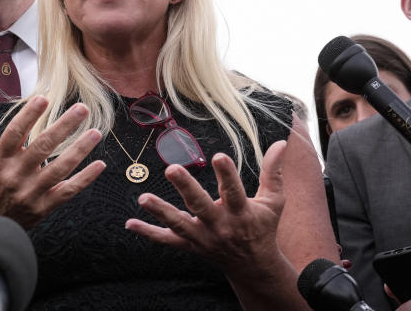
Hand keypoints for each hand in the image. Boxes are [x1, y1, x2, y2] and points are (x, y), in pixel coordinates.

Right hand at [0, 94, 104, 227]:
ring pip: (59, 169)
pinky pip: (68, 191)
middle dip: (63, 126)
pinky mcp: (45, 207)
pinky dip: (85, 179)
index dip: (28, 116)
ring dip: (79, 150)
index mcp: (0, 159)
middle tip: (82, 109)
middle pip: (42, 147)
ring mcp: (31, 192)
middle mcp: (16, 175)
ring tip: (96, 133)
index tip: (44, 98)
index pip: (14, 133)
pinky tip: (100, 164)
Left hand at [125, 140, 286, 279]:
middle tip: (171, 169)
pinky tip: (130, 223)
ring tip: (143, 199)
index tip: (218, 155)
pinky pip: (166, 240)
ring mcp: (203, 237)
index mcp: (241, 213)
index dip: (227, 174)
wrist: (254, 267)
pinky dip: (148, 233)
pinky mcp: (190, 246)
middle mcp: (220, 226)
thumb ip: (274, 172)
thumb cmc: (263, 227)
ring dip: (161, 212)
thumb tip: (281, 143)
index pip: (234, 191)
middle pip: (200, 206)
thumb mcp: (273, 201)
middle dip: (186, 188)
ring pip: (179, 224)